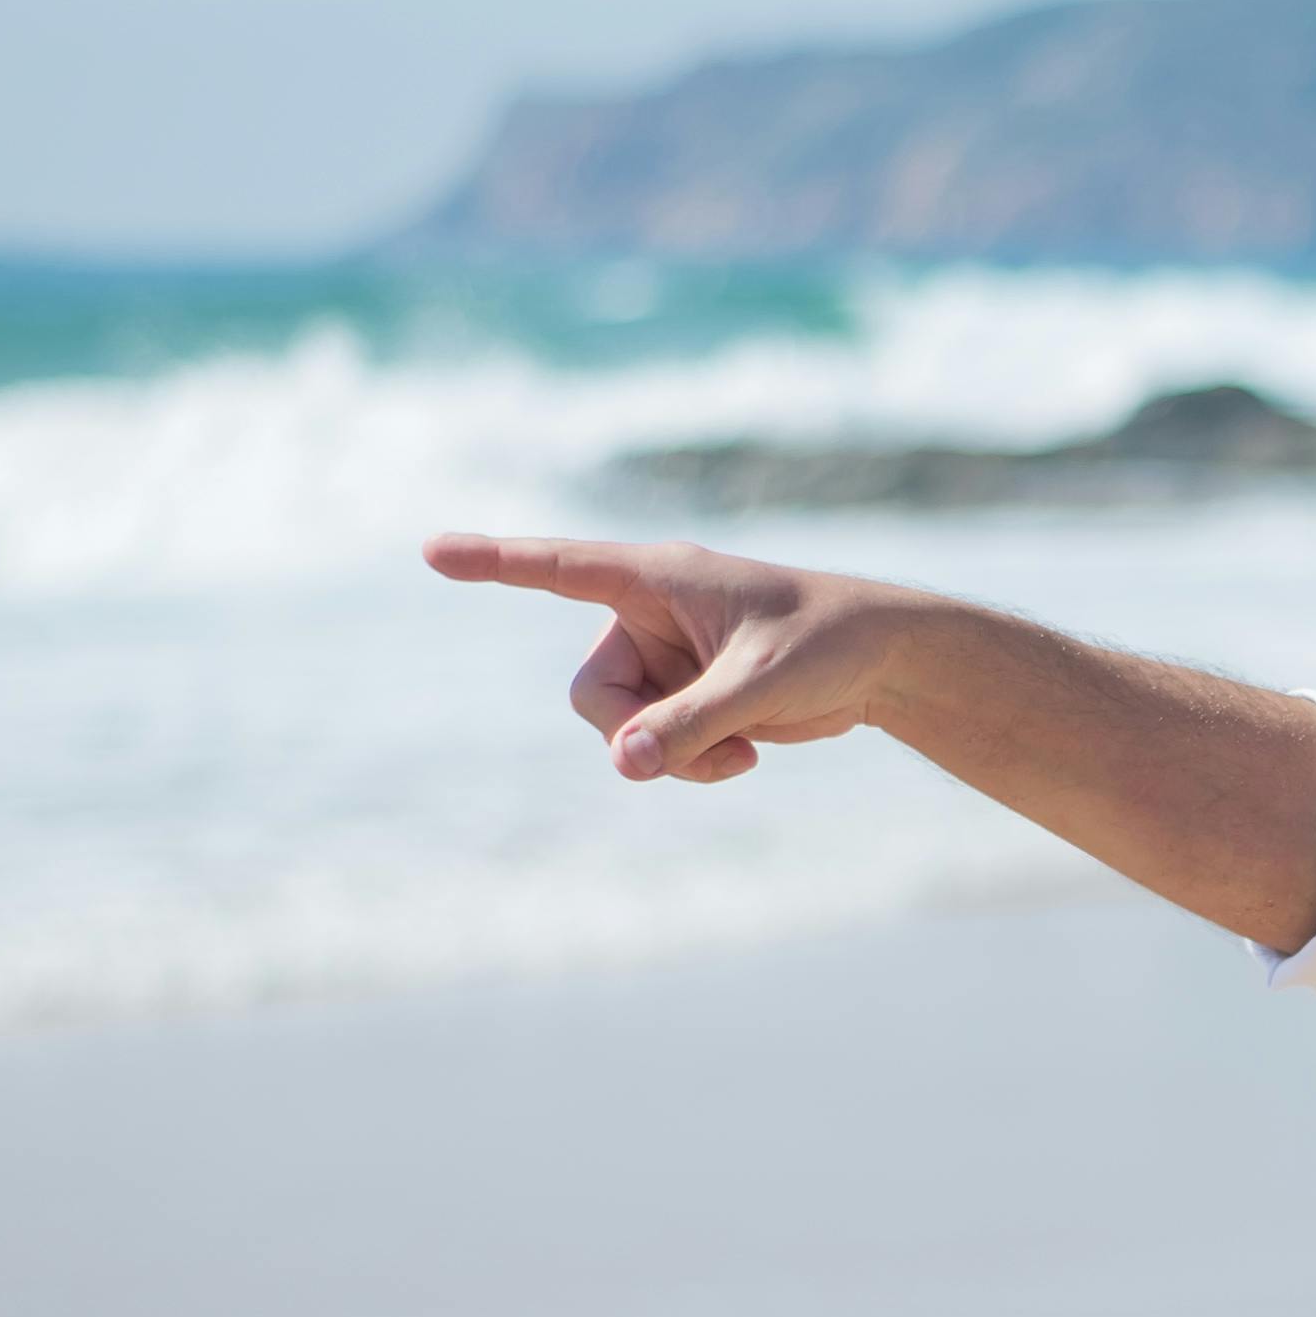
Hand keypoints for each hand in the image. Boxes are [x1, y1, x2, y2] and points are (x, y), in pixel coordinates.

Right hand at [421, 530, 900, 783]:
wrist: (882, 664)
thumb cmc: (830, 644)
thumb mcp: (760, 686)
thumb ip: (689, 725)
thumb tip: (622, 765)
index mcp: (658, 577)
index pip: (559, 568)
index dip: (494, 562)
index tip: (433, 551)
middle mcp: (646, 615)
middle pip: (590, 695)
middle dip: (636, 734)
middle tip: (711, 743)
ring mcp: (660, 660)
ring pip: (618, 731)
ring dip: (674, 757)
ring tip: (742, 748)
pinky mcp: (678, 697)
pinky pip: (649, 749)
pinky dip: (690, 763)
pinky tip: (746, 752)